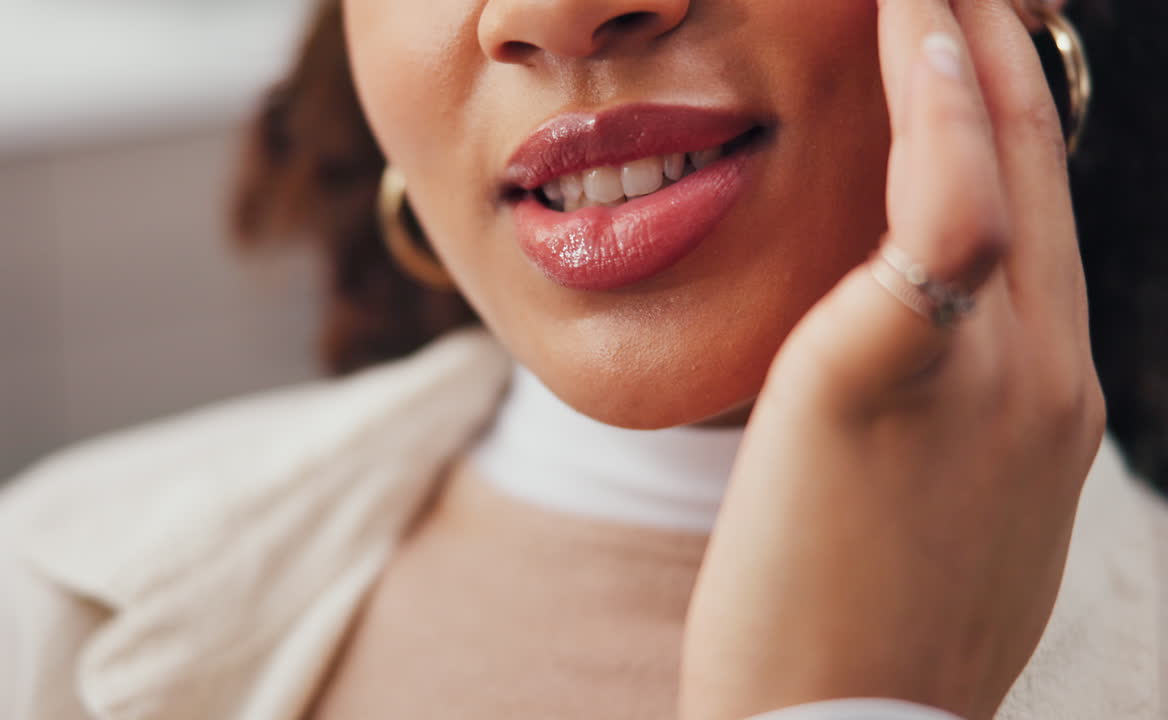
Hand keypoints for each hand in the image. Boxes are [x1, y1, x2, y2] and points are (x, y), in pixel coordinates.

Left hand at [680, 1, 1104, 718]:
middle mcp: (1047, 371)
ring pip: (1005, 160)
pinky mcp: (892, 375)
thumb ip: (946, 412)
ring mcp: (991, 372)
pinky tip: (907, 28)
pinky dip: (936, 108)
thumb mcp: (939, 507)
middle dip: (997, 43)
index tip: (961, 36)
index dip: (1005, 110)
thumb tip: (910, 343)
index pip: (1037, 213)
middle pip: (1038, 163)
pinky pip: (943, 211)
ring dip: (966, 40)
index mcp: (1048, 399)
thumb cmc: (861, 622)